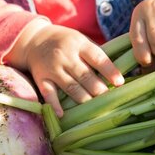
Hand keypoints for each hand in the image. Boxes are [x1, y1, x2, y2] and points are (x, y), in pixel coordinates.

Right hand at [7, 20, 123, 116]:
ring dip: (83, 98)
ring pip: (70, 86)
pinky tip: (62, 114)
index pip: (97, 58)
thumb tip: (117, 75)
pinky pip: (48, 93)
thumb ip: (95, 54)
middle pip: (84, 75)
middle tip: (108, 99)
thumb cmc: (64, 42)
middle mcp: (65, 56)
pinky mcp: (41, 78)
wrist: (34, 40)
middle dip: (98, 88)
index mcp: (78, 44)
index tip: (120, 82)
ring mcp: (52, 68)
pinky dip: (54, 105)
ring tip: (94, 107)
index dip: (109, 71)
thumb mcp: (80, 40)